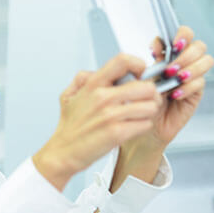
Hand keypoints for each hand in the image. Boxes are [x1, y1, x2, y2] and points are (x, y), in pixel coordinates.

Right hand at [33, 54, 161, 190]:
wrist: (63, 151)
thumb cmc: (70, 126)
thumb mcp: (68, 95)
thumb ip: (82, 79)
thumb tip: (95, 71)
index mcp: (92, 84)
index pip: (123, 60)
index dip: (139, 65)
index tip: (140, 75)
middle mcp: (102, 97)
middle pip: (146, 86)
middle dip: (151, 94)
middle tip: (145, 100)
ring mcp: (110, 115)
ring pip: (151, 106)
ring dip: (148, 112)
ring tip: (137, 116)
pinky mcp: (117, 133)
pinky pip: (146, 124)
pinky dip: (143, 126)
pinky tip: (132, 128)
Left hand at [151, 26, 213, 145]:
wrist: (145, 125)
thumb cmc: (140, 100)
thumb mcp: (140, 78)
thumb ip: (150, 62)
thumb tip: (156, 48)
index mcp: (167, 54)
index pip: (182, 34)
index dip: (179, 36)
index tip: (165, 47)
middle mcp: (182, 62)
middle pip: (198, 45)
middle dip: (185, 54)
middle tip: (171, 68)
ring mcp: (191, 76)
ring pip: (205, 60)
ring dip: (190, 68)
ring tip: (174, 79)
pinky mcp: (196, 91)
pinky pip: (200, 83)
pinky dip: (187, 87)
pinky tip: (174, 94)